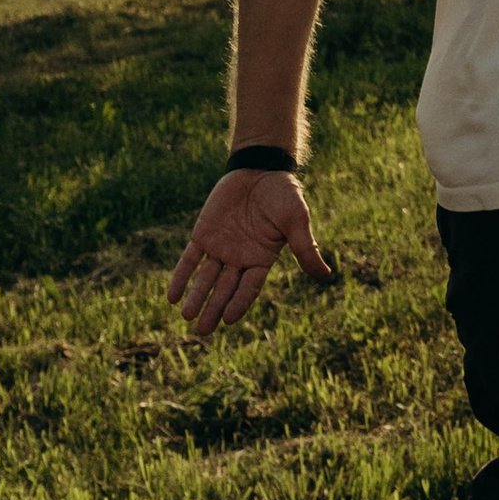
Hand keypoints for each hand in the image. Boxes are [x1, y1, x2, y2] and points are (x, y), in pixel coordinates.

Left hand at [168, 169, 336, 337]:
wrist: (260, 168)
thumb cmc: (284, 194)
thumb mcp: (297, 220)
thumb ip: (306, 248)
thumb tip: (326, 274)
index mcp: (262, 259)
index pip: (249, 288)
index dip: (239, 303)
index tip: (228, 320)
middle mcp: (239, 259)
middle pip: (224, 289)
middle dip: (213, 309)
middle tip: (202, 331)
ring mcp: (220, 247)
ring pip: (206, 278)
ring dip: (196, 296)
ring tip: (186, 315)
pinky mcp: (203, 234)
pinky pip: (190, 259)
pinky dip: (181, 276)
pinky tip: (172, 295)